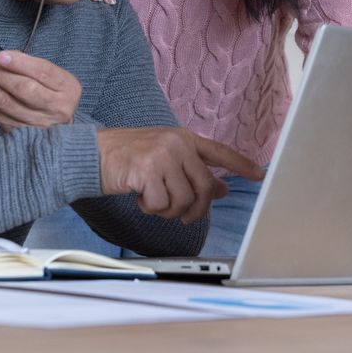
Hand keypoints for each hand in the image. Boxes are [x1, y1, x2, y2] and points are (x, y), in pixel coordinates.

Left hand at [0, 51, 81, 133]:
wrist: (56, 130)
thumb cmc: (50, 95)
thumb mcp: (52, 77)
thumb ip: (31, 66)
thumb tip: (1, 58)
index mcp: (68, 89)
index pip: (43, 72)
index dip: (20, 63)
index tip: (0, 56)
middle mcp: (57, 109)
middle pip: (24, 89)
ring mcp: (38, 125)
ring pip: (4, 104)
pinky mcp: (19, 135)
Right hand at [97, 127, 263, 223]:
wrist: (91, 154)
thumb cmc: (127, 158)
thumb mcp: (163, 158)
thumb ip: (191, 170)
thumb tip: (221, 188)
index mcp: (183, 137)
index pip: (219, 152)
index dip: (241, 164)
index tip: (259, 174)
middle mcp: (176, 142)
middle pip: (204, 187)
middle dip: (194, 209)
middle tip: (179, 215)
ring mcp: (162, 154)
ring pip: (183, 200)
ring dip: (167, 210)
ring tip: (151, 200)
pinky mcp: (147, 170)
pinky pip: (161, 205)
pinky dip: (150, 209)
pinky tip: (138, 197)